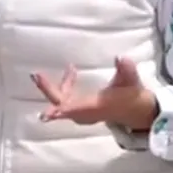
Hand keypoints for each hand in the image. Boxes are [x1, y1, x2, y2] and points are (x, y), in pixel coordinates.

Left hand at [31, 57, 157, 129]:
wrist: (136, 110)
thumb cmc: (132, 95)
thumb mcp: (131, 80)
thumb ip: (126, 69)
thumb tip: (121, 58)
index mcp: (95, 107)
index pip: (75, 110)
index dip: (60, 111)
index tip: (46, 114)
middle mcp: (85, 113)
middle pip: (61, 103)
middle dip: (48, 90)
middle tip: (36, 75)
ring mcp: (82, 112)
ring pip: (63, 100)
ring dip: (57, 85)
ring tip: (62, 68)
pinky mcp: (82, 110)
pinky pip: (67, 100)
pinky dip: (65, 86)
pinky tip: (72, 71)